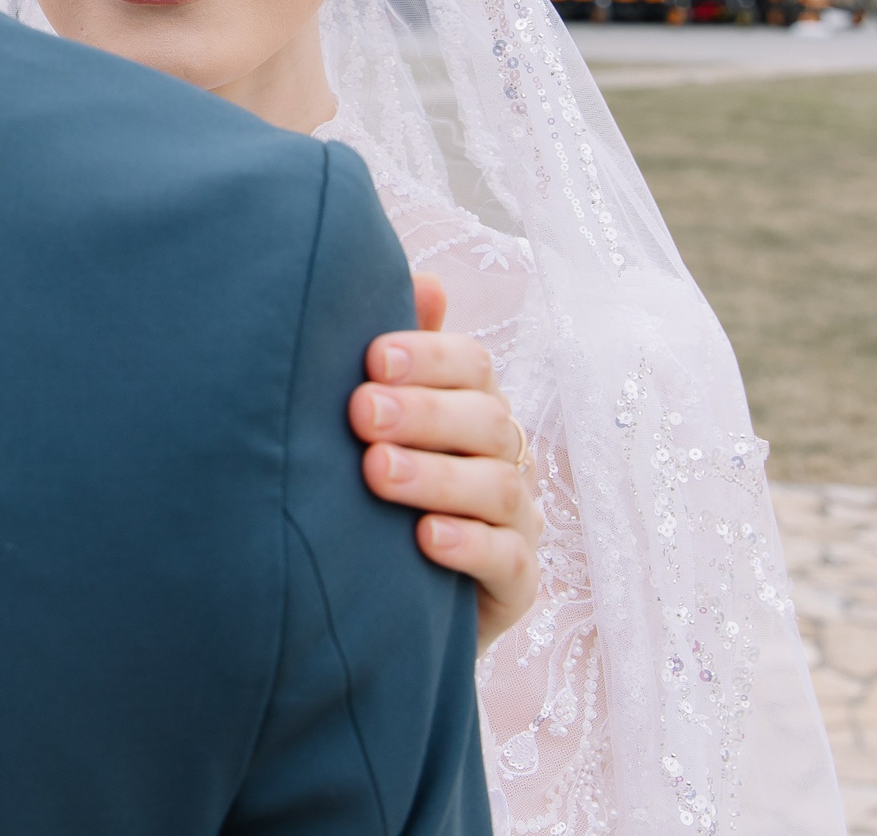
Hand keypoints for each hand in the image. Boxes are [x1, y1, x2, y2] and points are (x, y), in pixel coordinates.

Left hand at [351, 275, 542, 649]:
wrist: (377, 594)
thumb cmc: (373, 484)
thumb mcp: (375, 420)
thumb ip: (396, 358)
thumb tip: (427, 281)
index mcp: (472, 405)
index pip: (471, 366)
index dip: (428, 357)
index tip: (371, 358)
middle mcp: (503, 454)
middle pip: (485, 420)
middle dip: (422, 413)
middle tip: (360, 413)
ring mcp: (516, 519)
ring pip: (498, 486)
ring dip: (436, 476)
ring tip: (377, 472)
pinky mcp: (516, 583)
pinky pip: (510, 560)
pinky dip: (470, 545)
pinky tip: (425, 538)